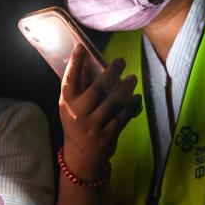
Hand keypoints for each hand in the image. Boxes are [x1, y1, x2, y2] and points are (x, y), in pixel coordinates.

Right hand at [59, 43, 141, 180]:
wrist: (81, 157)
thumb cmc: (77, 124)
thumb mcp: (71, 107)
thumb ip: (79, 87)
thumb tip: (88, 61)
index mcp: (67, 104)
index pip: (69, 80)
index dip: (76, 62)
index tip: (82, 47)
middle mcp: (78, 114)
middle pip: (96, 90)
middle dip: (110, 74)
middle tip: (121, 61)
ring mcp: (93, 126)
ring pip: (112, 103)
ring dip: (125, 89)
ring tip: (133, 78)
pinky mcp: (107, 135)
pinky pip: (122, 117)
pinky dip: (131, 107)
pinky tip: (137, 98)